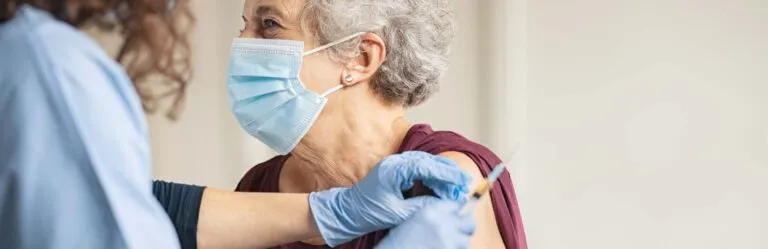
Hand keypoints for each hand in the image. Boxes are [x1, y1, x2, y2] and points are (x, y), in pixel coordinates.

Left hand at [308, 151, 470, 246]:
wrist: (348, 212)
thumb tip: (443, 203)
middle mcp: (395, 163)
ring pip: (426, 164)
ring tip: (456, 188)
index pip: (427, 166)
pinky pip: (419, 169)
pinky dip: (432, 177)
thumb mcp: (398, 213)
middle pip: (429, 161)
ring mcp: (395, 165)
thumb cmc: (368, 212)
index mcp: (393, 170)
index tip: (463, 181)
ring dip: (441, 175)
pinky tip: (441, 187)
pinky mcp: (396, 171)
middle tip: (465, 184)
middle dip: (448, 173)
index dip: (447, 173)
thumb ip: (421, 206)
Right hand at [375, 201, 474, 248]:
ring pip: (465, 240)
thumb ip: (434, 215)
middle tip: (462, 230)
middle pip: (469, 222)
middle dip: (467, 226)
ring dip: (459, 242)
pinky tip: (442, 248)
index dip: (460, 210)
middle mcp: (443, 223)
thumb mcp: (413, 220)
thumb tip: (452, 217)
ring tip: (446, 244)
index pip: (456, 204)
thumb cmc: (398, 241)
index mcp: (432, 211)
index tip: (461, 213)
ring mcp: (448, 240)